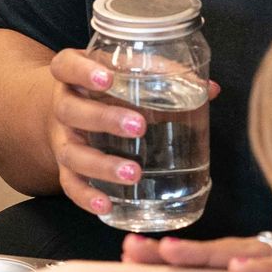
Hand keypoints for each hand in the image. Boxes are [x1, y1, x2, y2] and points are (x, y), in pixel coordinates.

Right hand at [47, 54, 221, 216]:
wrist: (62, 114)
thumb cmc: (103, 91)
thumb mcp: (121, 75)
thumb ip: (161, 77)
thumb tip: (209, 89)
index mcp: (73, 77)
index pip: (66, 66)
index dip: (82, 71)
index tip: (107, 79)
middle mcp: (63, 107)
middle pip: (71, 110)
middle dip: (104, 119)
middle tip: (139, 126)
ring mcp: (62, 139)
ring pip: (72, 153)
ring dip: (102, 165)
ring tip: (134, 173)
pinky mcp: (65, 168)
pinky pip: (70, 185)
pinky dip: (86, 197)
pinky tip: (106, 205)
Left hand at [124, 233, 271, 271]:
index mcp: (254, 259)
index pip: (205, 257)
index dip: (169, 255)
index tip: (129, 253)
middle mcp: (265, 252)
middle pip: (213, 251)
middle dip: (172, 251)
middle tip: (133, 249)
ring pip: (241, 251)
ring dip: (203, 253)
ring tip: (169, 251)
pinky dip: (263, 270)